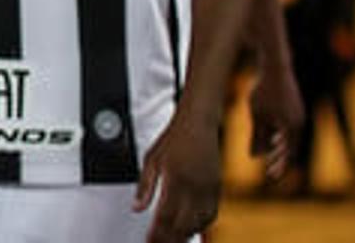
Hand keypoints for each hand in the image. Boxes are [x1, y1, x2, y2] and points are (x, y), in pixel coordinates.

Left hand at [134, 110, 221, 242]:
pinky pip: (211, 215)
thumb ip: (144, 186)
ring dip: (185, 236)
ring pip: (199, 223)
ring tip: (172, 241)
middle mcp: (194, 186)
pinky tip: (191, 230)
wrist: (199, 123)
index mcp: (175, 179)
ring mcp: (209, 188)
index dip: (157, 233)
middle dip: (170, 239)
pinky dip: (200, 226)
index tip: (149, 241)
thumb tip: (137, 208)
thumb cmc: (175, 137)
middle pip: (183, 224)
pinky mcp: (218, 189)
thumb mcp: (151, 158)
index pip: (165, 216)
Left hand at [247, 57, 302, 180]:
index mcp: (292, 127)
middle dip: (279, 159)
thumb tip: (253, 157)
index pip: (287, 153)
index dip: (279, 166)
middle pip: (289, 147)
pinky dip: (280, 134)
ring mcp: (298, 114)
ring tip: (269, 156)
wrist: (276, 66)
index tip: (272, 177)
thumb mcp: (257, 113)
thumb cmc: (264, 90)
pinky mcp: (294, 106)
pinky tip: (272, 138)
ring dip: (278, 147)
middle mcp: (299, 122)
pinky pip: (288, 126)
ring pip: (288, 137)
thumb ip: (256, 135)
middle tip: (270, 172)